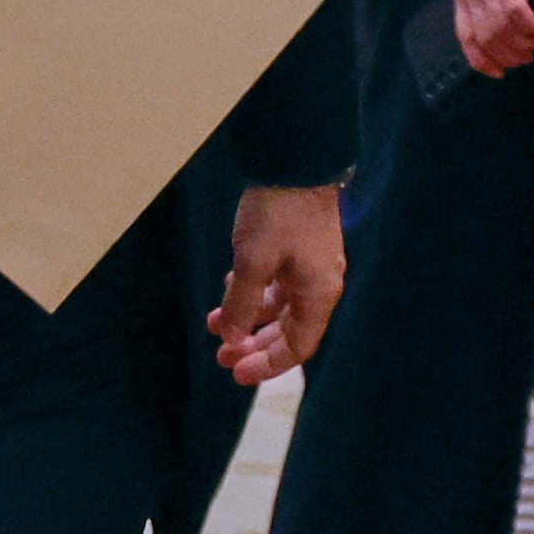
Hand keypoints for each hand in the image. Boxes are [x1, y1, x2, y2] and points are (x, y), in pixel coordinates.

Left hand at [208, 184, 344, 383]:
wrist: (293, 159)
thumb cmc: (278, 212)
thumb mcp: (252, 261)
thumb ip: (241, 304)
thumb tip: (232, 338)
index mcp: (318, 294)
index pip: (297, 347)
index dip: (268, 365)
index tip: (236, 373)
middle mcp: (319, 285)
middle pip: (288, 331)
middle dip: (254, 345)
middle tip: (221, 356)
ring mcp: (309, 265)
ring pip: (278, 306)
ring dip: (247, 317)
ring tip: (214, 323)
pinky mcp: (298, 248)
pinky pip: (275, 283)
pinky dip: (252, 292)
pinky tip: (229, 288)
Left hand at [447, 0, 533, 77]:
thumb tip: (494, 2)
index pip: (465, 35)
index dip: (480, 58)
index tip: (495, 72)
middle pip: (486, 38)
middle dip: (506, 55)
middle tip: (525, 59)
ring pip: (501, 29)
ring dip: (521, 44)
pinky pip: (516, 11)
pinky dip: (529, 27)